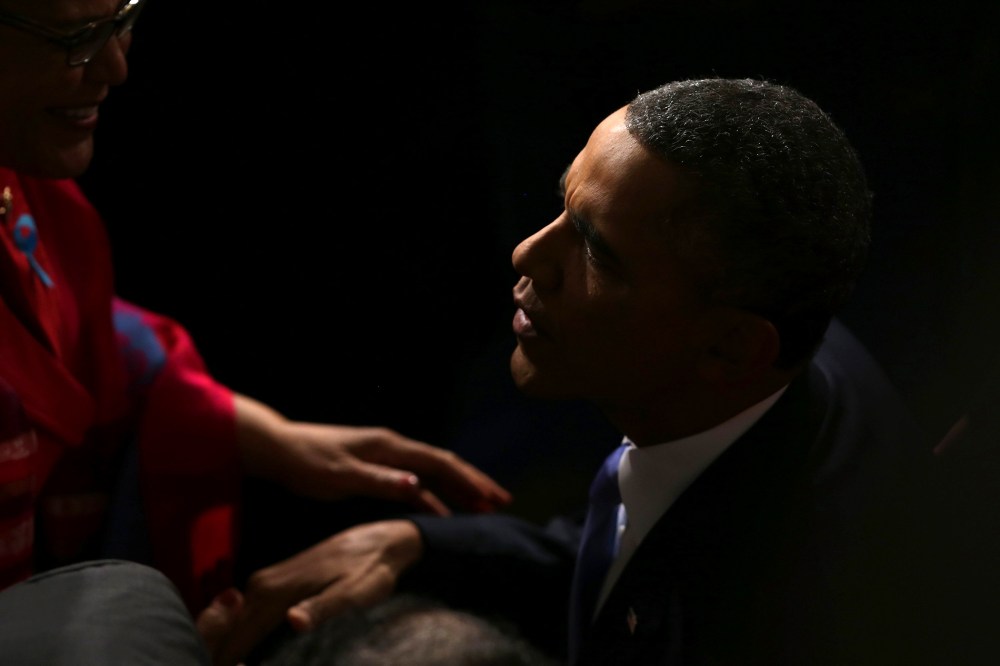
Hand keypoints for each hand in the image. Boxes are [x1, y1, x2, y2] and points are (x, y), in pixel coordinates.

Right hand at [197, 519, 421, 665]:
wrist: (378, 541)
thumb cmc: (369, 570)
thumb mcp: (352, 593)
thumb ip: (321, 609)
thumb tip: (293, 622)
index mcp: (273, 591)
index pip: (234, 639)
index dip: (228, 663)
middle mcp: (259, 585)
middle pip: (225, 634)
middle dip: (225, 658)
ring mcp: (263, 583)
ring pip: (233, 626)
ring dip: (232, 651)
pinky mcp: (271, 584)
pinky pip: (245, 618)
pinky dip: (243, 639)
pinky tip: (252, 657)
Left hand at [234, 394, 510, 514]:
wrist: (279, 449)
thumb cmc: (306, 463)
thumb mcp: (340, 477)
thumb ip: (380, 481)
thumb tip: (417, 486)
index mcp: (390, 448)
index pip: (440, 463)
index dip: (469, 480)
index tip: (493, 496)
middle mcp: (394, 448)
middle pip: (444, 464)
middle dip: (474, 482)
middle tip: (502, 501)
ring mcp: (386, 457)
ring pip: (432, 474)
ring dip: (458, 490)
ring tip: (483, 507)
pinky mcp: (377, 468)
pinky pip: (415, 482)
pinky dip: (434, 496)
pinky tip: (444, 512)